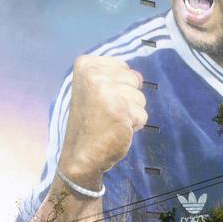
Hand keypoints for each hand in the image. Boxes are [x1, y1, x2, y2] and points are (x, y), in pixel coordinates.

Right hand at [58, 55, 146, 189]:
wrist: (80, 155)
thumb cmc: (90, 122)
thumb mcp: (94, 90)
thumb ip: (115, 77)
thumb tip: (139, 77)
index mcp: (85, 65)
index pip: (122, 66)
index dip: (118, 85)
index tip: (99, 99)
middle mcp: (94, 75)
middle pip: (134, 79)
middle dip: (127, 98)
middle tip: (106, 112)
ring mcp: (106, 92)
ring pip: (140, 97)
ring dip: (131, 113)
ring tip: (111, 121)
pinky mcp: (120, 110)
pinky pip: (143, 115)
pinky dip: (134, 125)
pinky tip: (116, 130)